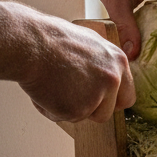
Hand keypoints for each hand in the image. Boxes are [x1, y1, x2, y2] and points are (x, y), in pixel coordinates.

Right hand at [16, 8, 135, 123]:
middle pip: (108, 112)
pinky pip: (62, 117)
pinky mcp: (77, 109)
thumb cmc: (50, 38)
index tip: (98, 102)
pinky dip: (49, 108)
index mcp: (118, 61)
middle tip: (71, 98)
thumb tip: (103, 75)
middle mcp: (113, 80)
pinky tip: (43, 89)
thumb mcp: (89, 43)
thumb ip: (102, 63)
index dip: (111, 102)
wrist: (29, 42)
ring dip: (69, 108)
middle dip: (91, 110)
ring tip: (53, 86)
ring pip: (85, 116)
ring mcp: (97, 95)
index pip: (127, 95)